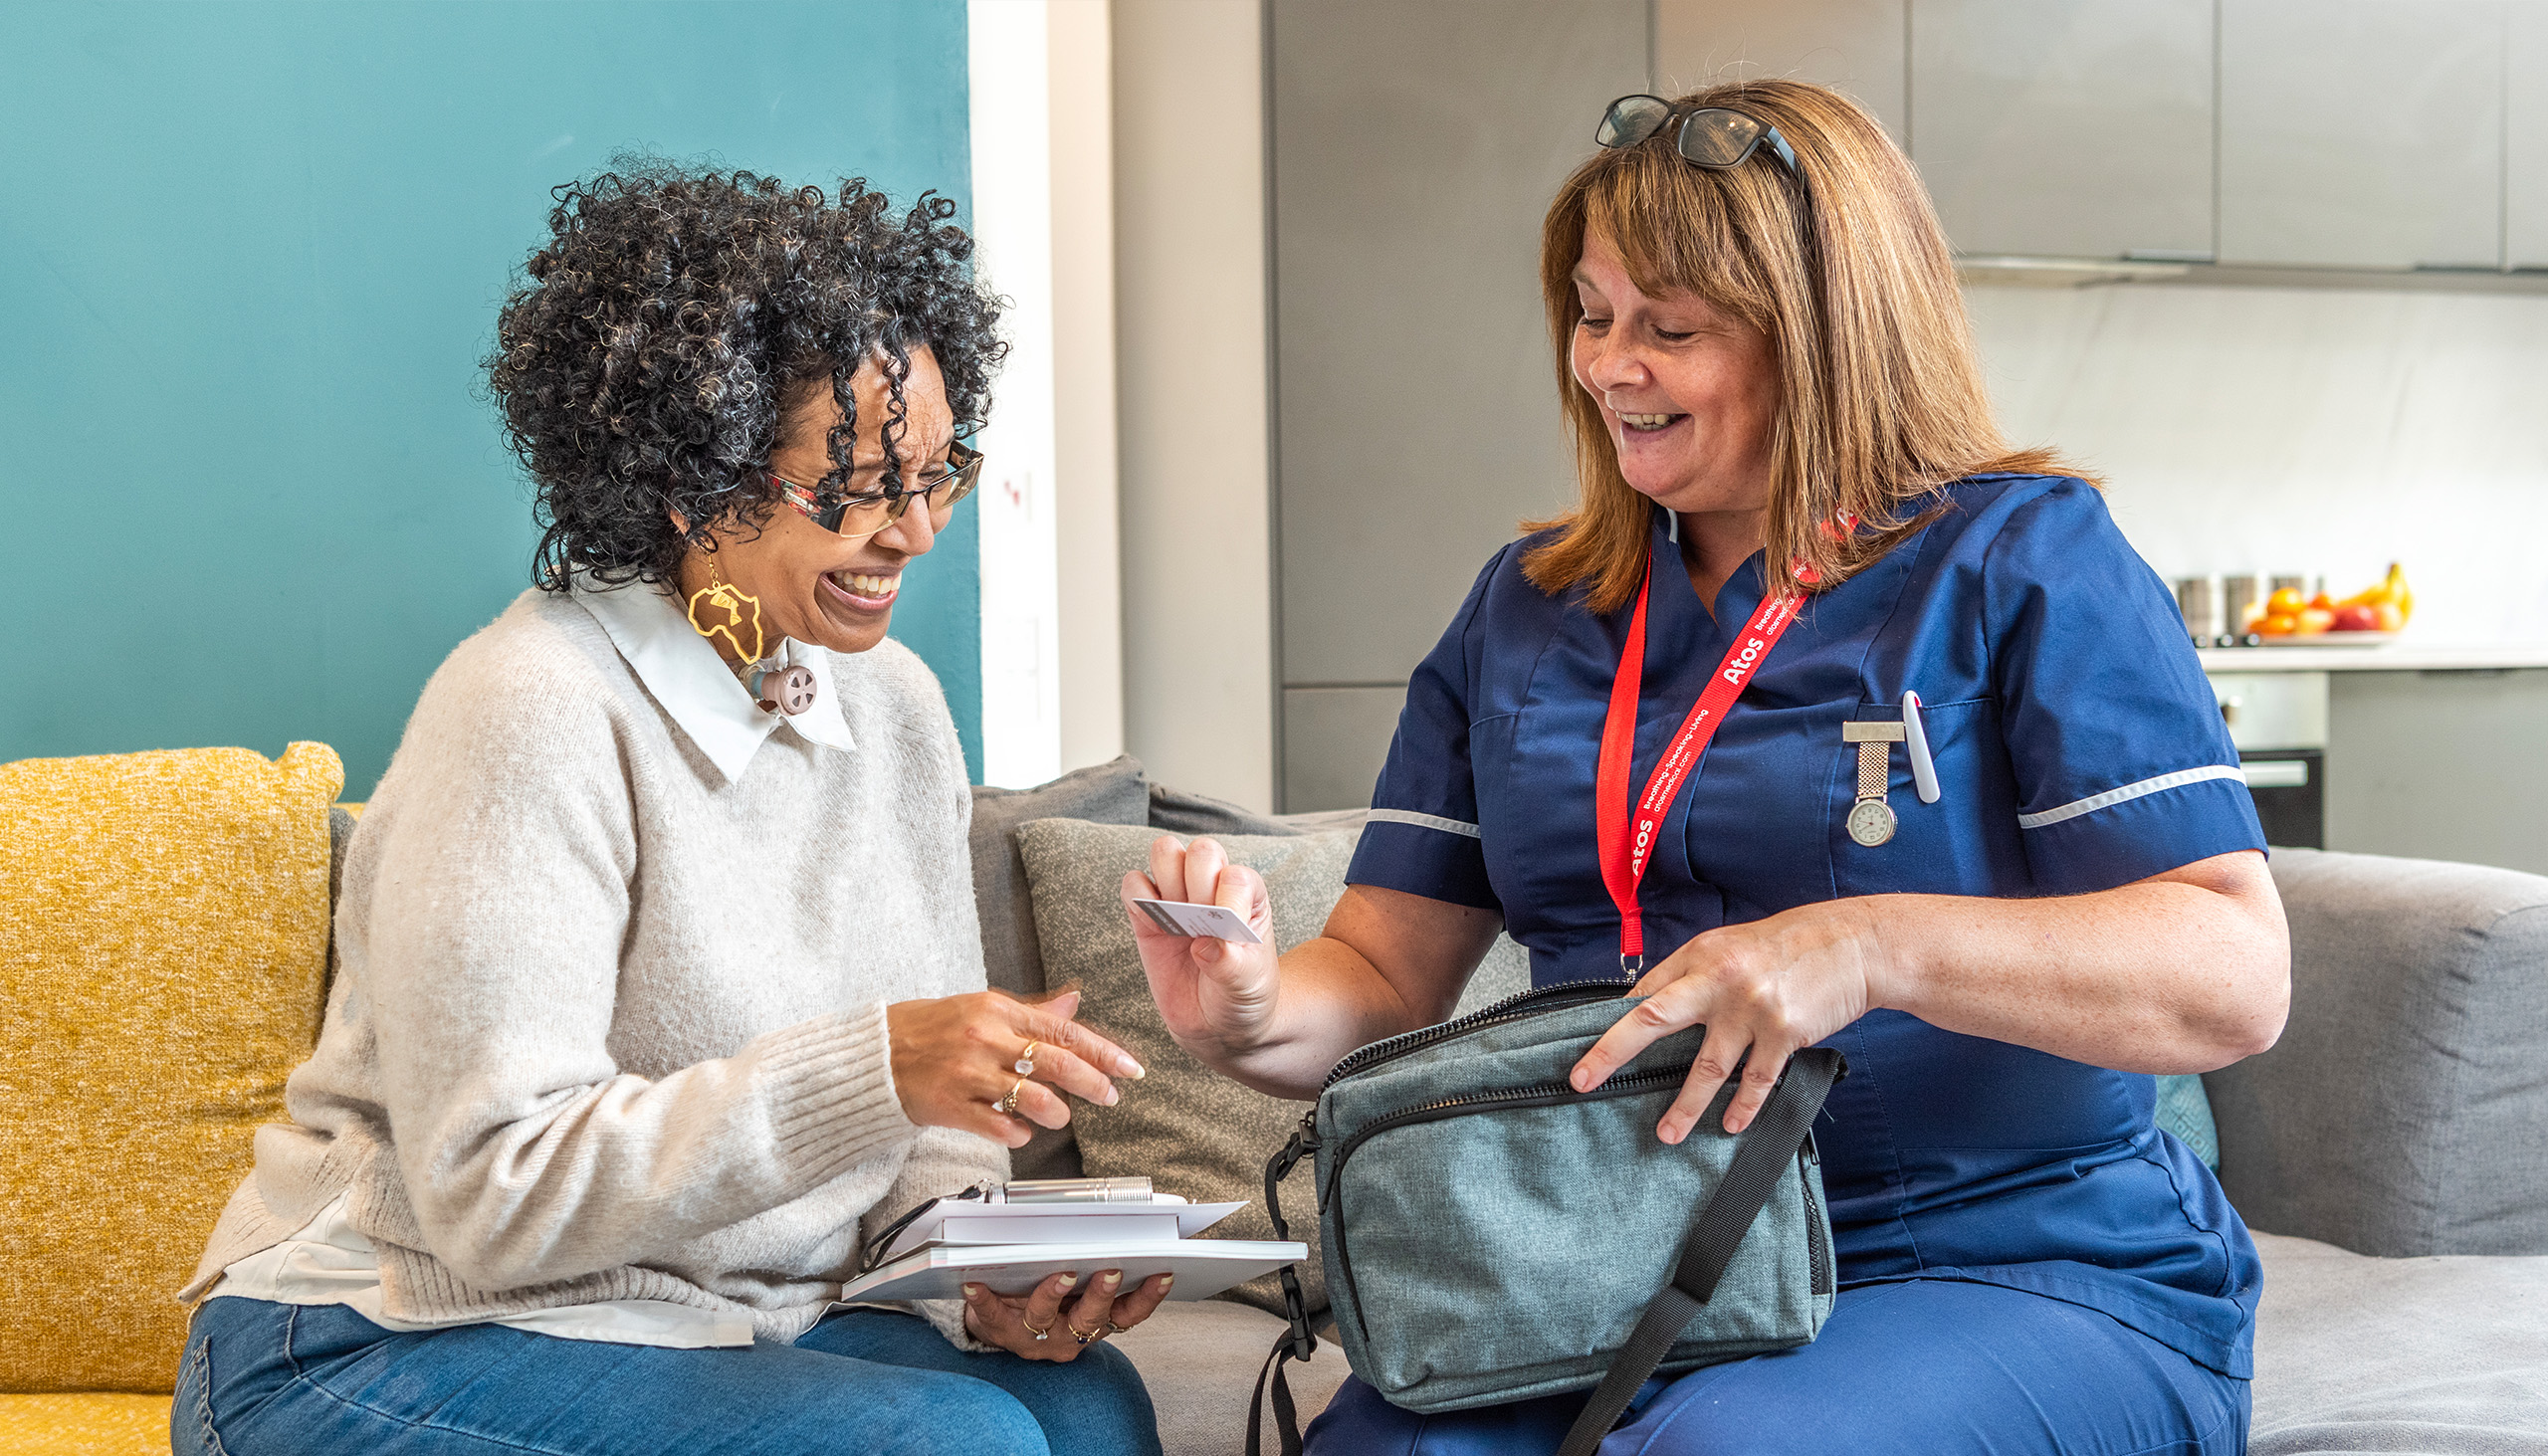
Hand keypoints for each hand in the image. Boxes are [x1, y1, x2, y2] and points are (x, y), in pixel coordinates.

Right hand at [885, 990, 1144, 1148]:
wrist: (874, 1055)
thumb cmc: (930, 1029)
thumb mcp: (982, 1008)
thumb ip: (1031, 1012)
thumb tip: (1073, 1002)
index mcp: (997, 1011)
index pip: (1063, 1031)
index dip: (1103, 1051)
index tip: (1129, 1068)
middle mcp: (987, 1039)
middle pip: (1058, 1063)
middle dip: (1094, 1083)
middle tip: (1111, 1096)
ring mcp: (969, 1074)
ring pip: (1034, 1098)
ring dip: (1057, 1113)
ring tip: (1060, 1116)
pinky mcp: (952, 1106)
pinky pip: (1000, 1126)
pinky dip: (1019, 1133)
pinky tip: (1021, 1131)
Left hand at [961, 1268, 1174, 1360]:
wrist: (1004, 1323)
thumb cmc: (1048, 1294)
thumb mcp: (1082, 1291)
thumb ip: (1099, 1266)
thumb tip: (1118, 1226)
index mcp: (1095, 1322)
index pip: (1130, 1314)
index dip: (1149, 1297)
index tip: (1163, 1272)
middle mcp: (1070, 1336)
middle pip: (1090, 1318)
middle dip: (1102, 1294)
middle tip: (1111, 1271)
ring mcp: (1035, 1339)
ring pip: (1046, 1318)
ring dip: (1053, 1295)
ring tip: (1059, 1273)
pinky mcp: (1000, 1332)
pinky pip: (991, 1316)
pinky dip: (984, 1298)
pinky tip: (975, 1280)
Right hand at [1120, 836, 1280, 1062]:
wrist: (1218, 1026)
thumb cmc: (1243, 996)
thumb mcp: (1248, 985)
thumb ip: (1232, 964)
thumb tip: (1207, 946)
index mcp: (1248, 896)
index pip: (1235, 874)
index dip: (1226, 900)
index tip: (1227, 934)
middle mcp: (1214, 886)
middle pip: (1200, 850)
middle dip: (1197, 886)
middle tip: (1199, 925)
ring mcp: (1179, 897)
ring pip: (1165, 852)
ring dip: (1167, 885)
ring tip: (1177, 924)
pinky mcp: (1147, 914)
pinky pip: (1132, 884)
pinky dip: (1137, 900)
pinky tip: (1154, 930)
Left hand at [1569, 900, 1880, 1140]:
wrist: (1855, 944)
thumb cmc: (1791, 945)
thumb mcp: (1733, 947)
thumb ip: (1696, 975)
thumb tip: (1653, 1004)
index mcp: (1701, 956)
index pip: (1645, 992)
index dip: (1613, 1022)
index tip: (1586, 1048)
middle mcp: (1719, 980)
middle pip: (1651, 1020)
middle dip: (1612, 1052)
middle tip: (1584, 1079)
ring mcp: (1751, 1009)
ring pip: (1705, 1068)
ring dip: (1684, 1107)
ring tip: (1666, 1133)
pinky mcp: (1784, 1033)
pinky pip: (1755, 1081)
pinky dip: (1742, 1107)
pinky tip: (1729, 1125)